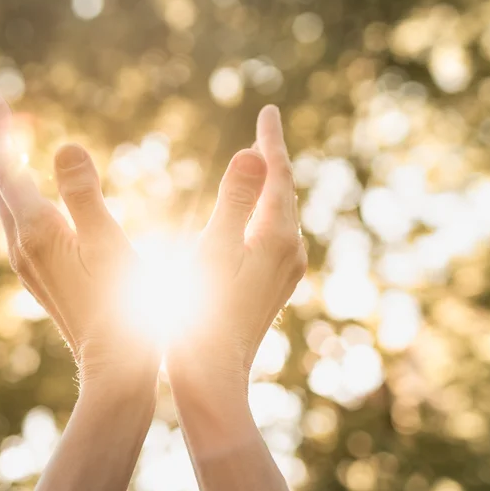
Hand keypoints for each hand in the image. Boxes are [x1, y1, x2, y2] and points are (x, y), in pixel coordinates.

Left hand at [0, 96, 158, 394]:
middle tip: (2, 110)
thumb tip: (64, 145)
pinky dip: (21, 194)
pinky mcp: (41, 276)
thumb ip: (85, 193)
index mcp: (35, 231)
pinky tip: (36, 195)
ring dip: (9, 168)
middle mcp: (21, 246)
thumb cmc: (123, 305)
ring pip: (7, 204)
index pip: (3, 167)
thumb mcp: (109, 242)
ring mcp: (28, 264)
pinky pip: (19, 222)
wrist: (115, 366)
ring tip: (16, 143)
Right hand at [168, 105, 306, 404]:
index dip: (271, 141)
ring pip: (280, 216)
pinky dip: (261, 213)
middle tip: (264, 128)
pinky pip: (273, 236)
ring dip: (267, 187)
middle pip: (283, 192)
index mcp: (277, 239)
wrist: (212, 380)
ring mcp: (284, 274)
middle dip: (272, 160)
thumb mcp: (211, 251)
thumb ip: (233, 201)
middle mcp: (289, 254)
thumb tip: (254, 153)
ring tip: (258, 163)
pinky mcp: (271, 289)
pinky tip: (249, 217)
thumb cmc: (200, 317)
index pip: (278, 175)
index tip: (268, 110)